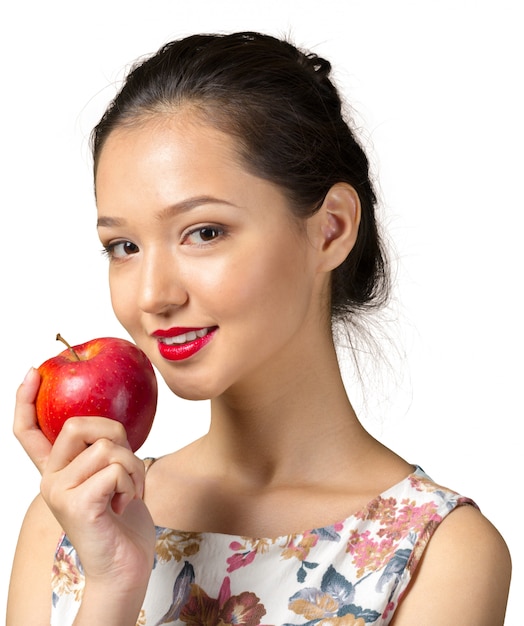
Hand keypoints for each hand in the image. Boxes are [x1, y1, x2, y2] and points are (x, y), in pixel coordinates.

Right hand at [13, 368, 155, 591]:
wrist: (126, 564)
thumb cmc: (123, 517)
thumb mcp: (113, 473)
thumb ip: (105, 449)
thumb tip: (113, 422)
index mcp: (57, 470)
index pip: (28, 431)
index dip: (25, 400)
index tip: (33, 372)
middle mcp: (50, 480)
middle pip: (75, 424)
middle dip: (114, 433)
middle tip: (127, 463)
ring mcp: (59, 493)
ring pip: (105, 447)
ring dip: (133, 466)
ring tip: (130, 490)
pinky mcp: (76, 505)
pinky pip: (114, 469)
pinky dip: (132, 482)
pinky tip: (125, 504)